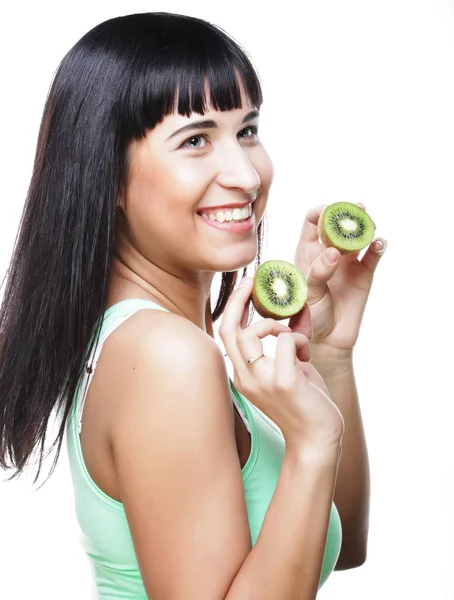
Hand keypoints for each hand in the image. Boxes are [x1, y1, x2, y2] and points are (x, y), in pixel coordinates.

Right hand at [219, 278, 343, 447]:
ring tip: (295, 339)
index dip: (233, 307)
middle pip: (228, 329)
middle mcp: (245, 377)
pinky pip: (286, 341)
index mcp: (243, 375)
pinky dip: (298, 339)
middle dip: (238, 299)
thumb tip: (292, 317)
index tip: (246, 287)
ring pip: (252, 333)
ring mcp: (261, 381)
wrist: (316, 441)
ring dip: (276, 325)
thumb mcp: (289, 371)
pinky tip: (307, 353)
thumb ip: (284, 347)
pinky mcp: (283, 382)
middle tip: (254, 282)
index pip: (226, 335)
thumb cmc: (305, 406)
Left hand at [290, 203, 386, 350]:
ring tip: (368, 224)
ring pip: (358, 235)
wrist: (327, 340)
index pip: (313, 221)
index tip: (330, 212)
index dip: (321, 212)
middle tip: (357, 209)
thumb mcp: (306, 294)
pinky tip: (379, 243)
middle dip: (348, 212)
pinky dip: (378, 246)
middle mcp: (328, 252)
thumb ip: (317, 273)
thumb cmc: (308, 316)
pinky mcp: (364, 274)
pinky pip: (374, 255)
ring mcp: (348, 262)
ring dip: (365, 225)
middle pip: (339, 223)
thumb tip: (333, 252)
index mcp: (307, 252)